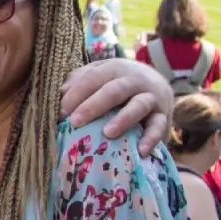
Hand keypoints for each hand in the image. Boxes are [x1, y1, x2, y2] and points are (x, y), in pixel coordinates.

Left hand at [59, 58, 173, 152]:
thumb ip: (79, 82)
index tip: (61, 112)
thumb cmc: (117, 84)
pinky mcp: (163, 116)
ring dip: (123, 119)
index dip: (76, 94)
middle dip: (93, 105)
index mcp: (113, 69)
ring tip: (107, 134)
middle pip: (114, 90)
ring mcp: (151, 98)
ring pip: (138, 105)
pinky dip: (151, 138)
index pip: (93, 78)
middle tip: (75, 121)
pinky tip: (141, 151)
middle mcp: (134, 80)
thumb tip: (57, 95)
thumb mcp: (99, 77)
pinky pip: (159, 126)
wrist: (157, 84)